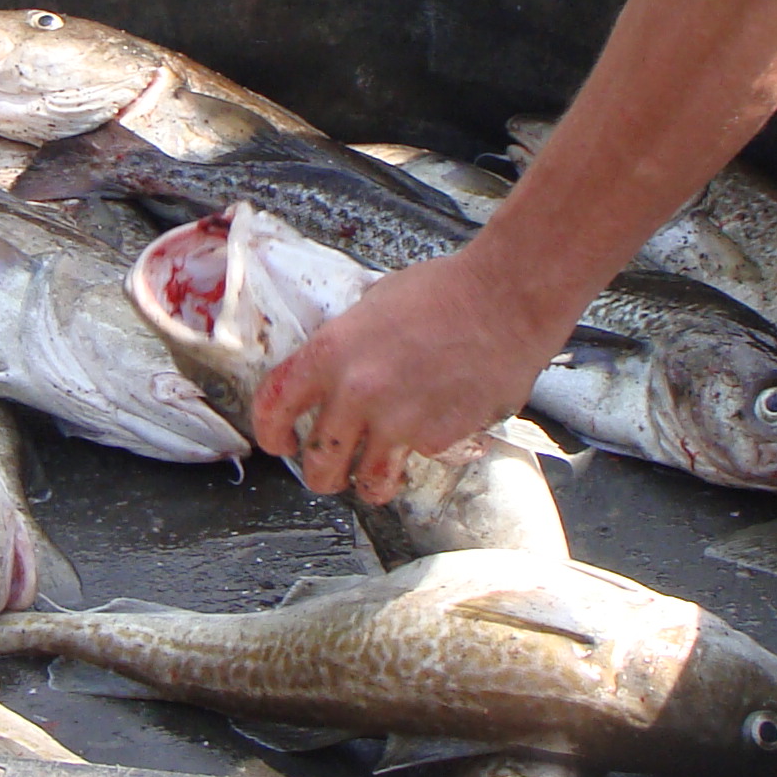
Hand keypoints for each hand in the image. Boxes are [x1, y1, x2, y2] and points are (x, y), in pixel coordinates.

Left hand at [253, 249, 570, 501]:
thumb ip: (348, 344)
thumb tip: (338, 366)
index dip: (271, 433)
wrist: (505, 298)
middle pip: (319, 461)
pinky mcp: (438, 438)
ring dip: (367, 486)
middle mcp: (355, 393)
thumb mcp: (374, 304)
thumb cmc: (445, 291)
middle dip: (321, 475)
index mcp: (329, 353)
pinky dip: (424, 452)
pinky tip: (437, 428)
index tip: (278, 443)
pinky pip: (420, 457)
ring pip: (368, 479)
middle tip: (328, 476)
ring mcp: (397, 421)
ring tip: (373, 483)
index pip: (276, 407)